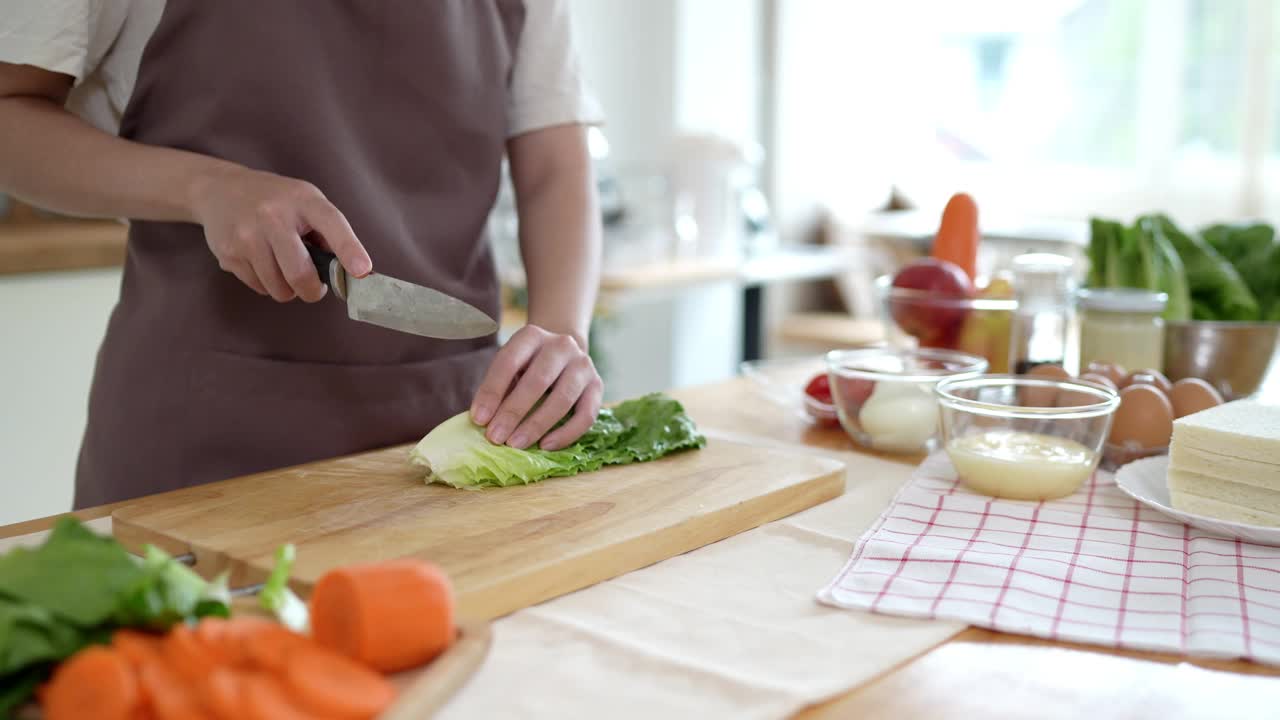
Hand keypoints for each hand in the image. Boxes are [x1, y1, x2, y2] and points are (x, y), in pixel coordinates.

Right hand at [190, 165, 371, 301]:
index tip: (362, 271)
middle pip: (300, 273)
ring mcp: (247, 235)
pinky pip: (259, 287)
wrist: (219, 189)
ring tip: (283, 267)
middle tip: (314, 288)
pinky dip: (266, 284)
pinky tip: (261, 262)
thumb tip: (351, 271)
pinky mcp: (229, 253)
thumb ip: (328, 232)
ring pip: (279, 288)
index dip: (349, 249)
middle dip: (312, 291)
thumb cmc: (275, 200)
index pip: (332, 224)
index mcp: (303, 200)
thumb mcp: (306, 201)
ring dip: (287, 289)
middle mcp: (273, 216)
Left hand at [471, 325, 602, 450]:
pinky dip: (565, 434)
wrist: (563, 354)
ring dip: (536, 425)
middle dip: (513, 412)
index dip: (492, 392)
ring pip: (562, 399)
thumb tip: (483, 421)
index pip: (509, 362)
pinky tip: (546, 445)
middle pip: (538, 381)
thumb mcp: (510, 367)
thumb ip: (497, 389)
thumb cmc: (527, 366)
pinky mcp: (597, 386)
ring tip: (516, 444)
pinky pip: (586, 415)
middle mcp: (561, 345)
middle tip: (495, 437)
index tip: (479, 419)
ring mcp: (583, 365)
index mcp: (532, 336)